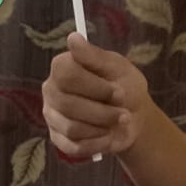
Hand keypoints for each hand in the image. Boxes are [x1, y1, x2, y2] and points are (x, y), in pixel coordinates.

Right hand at [42, 33, 148, 158]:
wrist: (134, 116)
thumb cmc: (125, 86)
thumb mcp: (118, 68)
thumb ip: (95, 56)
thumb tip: (73, 38)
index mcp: (63, 68)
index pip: (65, 74)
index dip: (95, 86)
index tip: (118, 91)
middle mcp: (52, 90)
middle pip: (68, 104)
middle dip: (103, 111)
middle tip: (124, 111)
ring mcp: (53, 116)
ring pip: (72, 127)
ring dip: (103, 127)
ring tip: (119, 121)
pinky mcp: (59, 139)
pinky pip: (74, 147)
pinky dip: (98, 143)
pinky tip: (109, 135)